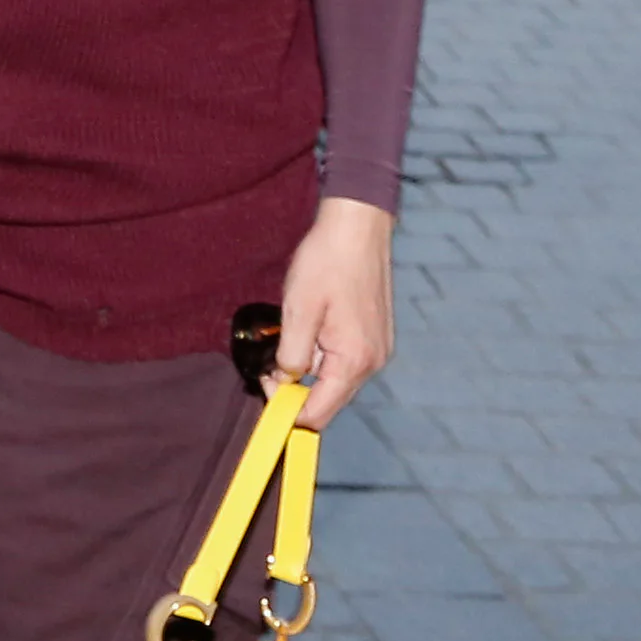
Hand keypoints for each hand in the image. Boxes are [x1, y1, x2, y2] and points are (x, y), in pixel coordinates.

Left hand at [272, 197, 394, 428]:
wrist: (357, 227)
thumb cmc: (327, 263)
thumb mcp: (298, 310)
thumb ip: (290, 356)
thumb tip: (284, 382)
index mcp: (354, 361)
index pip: (318, 413)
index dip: (286, 410)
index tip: (264, 386)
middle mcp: (372, 363)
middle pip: (328, 400)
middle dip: (295, 389)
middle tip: (270, 362)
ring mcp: (377, 350)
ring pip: (333, 379)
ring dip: (308, 368)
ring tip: (292, 333)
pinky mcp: (374, 337)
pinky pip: (343, 361)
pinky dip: (321, 355)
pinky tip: (310, 328)